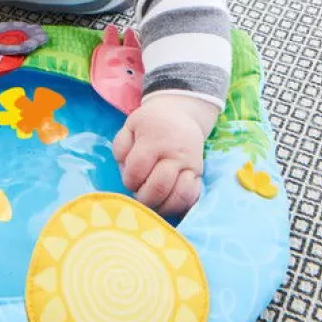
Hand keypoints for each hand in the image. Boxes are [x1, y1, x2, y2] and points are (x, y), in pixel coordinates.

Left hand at [112, 94, 217, 217]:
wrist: (180, 115)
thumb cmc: (150, 124)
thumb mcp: (130, 126)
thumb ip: (121, 147)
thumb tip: (125, 169)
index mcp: (154, 140)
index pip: (137, 170)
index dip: (129, 180)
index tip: (130, 178)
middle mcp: (175, 153)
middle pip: (158, 188)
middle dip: (144, 197)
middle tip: (140, 192)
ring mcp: (190, 165)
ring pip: (179, 197)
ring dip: (161, 206)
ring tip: (153, 200)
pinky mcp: (199, 174)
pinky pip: (192, 198)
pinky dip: (179, 206)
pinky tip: (167, 200)